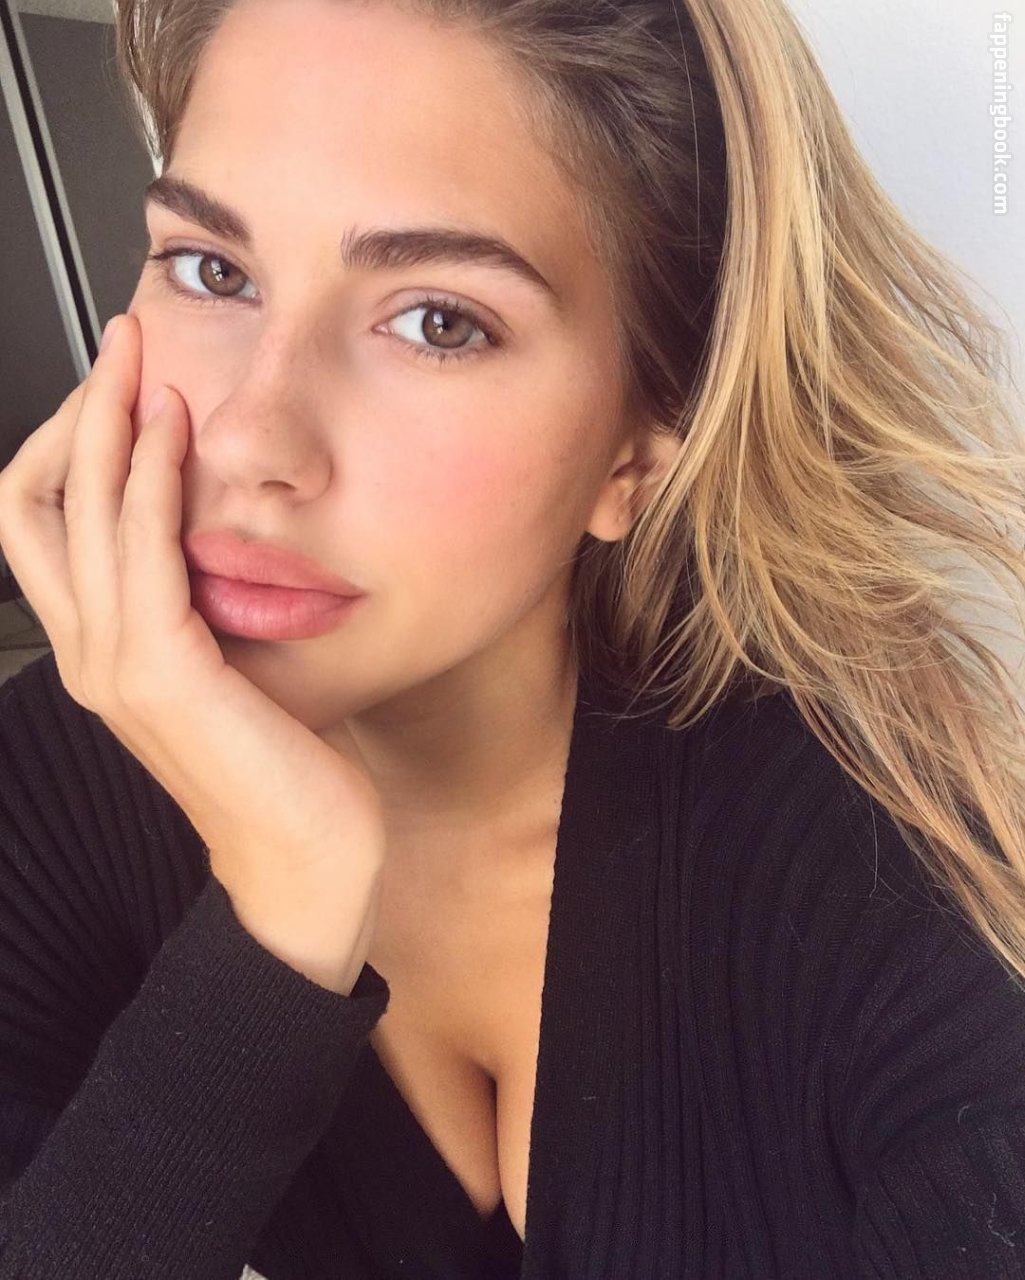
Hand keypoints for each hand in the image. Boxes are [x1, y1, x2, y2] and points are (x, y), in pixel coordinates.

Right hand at [0, 312, 384, 994]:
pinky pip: (139, 548)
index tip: (126, 386)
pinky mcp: (159, 672)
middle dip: (77, 410)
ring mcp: (114, 664)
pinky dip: (149, 478)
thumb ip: (209, 607)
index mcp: (106, 651)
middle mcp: (91, 654)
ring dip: (107, 420)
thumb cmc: (285, 769)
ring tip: (141, 357)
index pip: (48, 522)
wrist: (309, 859)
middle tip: (124, 341)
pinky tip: (172, 429)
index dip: (73, 445)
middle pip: (40, 500)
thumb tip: (227, 534)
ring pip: (79, 509)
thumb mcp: (235, 669)